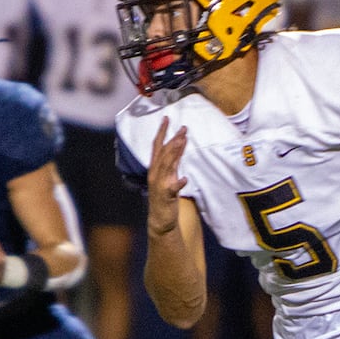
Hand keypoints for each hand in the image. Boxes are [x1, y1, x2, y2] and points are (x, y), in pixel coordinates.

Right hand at [146, 117, 187, 236]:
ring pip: (167, 165)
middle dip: (172, 140)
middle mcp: (156, 174)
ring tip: (181, 141)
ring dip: (174, 153)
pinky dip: (178, 183)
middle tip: (182, 128)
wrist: (160, 219)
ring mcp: (160, 184)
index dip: (161, 132)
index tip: (167, 118)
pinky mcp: (166, 196)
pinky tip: (185, 179)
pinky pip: (173, 188)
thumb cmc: (165, 196)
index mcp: (155, 168)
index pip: (157, 146)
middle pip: (164, 153)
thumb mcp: (169, 174)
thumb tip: (180, 142)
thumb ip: (174, 160)